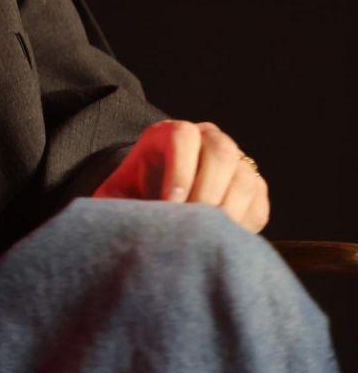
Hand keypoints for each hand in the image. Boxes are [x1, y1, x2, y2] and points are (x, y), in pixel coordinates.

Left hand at [93, 119, 269, 232]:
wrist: (158, 203)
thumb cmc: (134, 196)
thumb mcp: (117, 194)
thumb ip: (114, 203)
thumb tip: (118, 224)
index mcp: (170, 133)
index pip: (182, 136)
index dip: (179, 170)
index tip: (171, 204)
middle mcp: (208, 138)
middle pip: (220, 153)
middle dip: (206, 192)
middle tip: (193, 225)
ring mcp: (235, 161)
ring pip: (244, 178)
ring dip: (228, 210)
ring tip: (207, 238)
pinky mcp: (255, 188)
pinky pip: (258, 203)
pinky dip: (243, 223)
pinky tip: (222, 240)